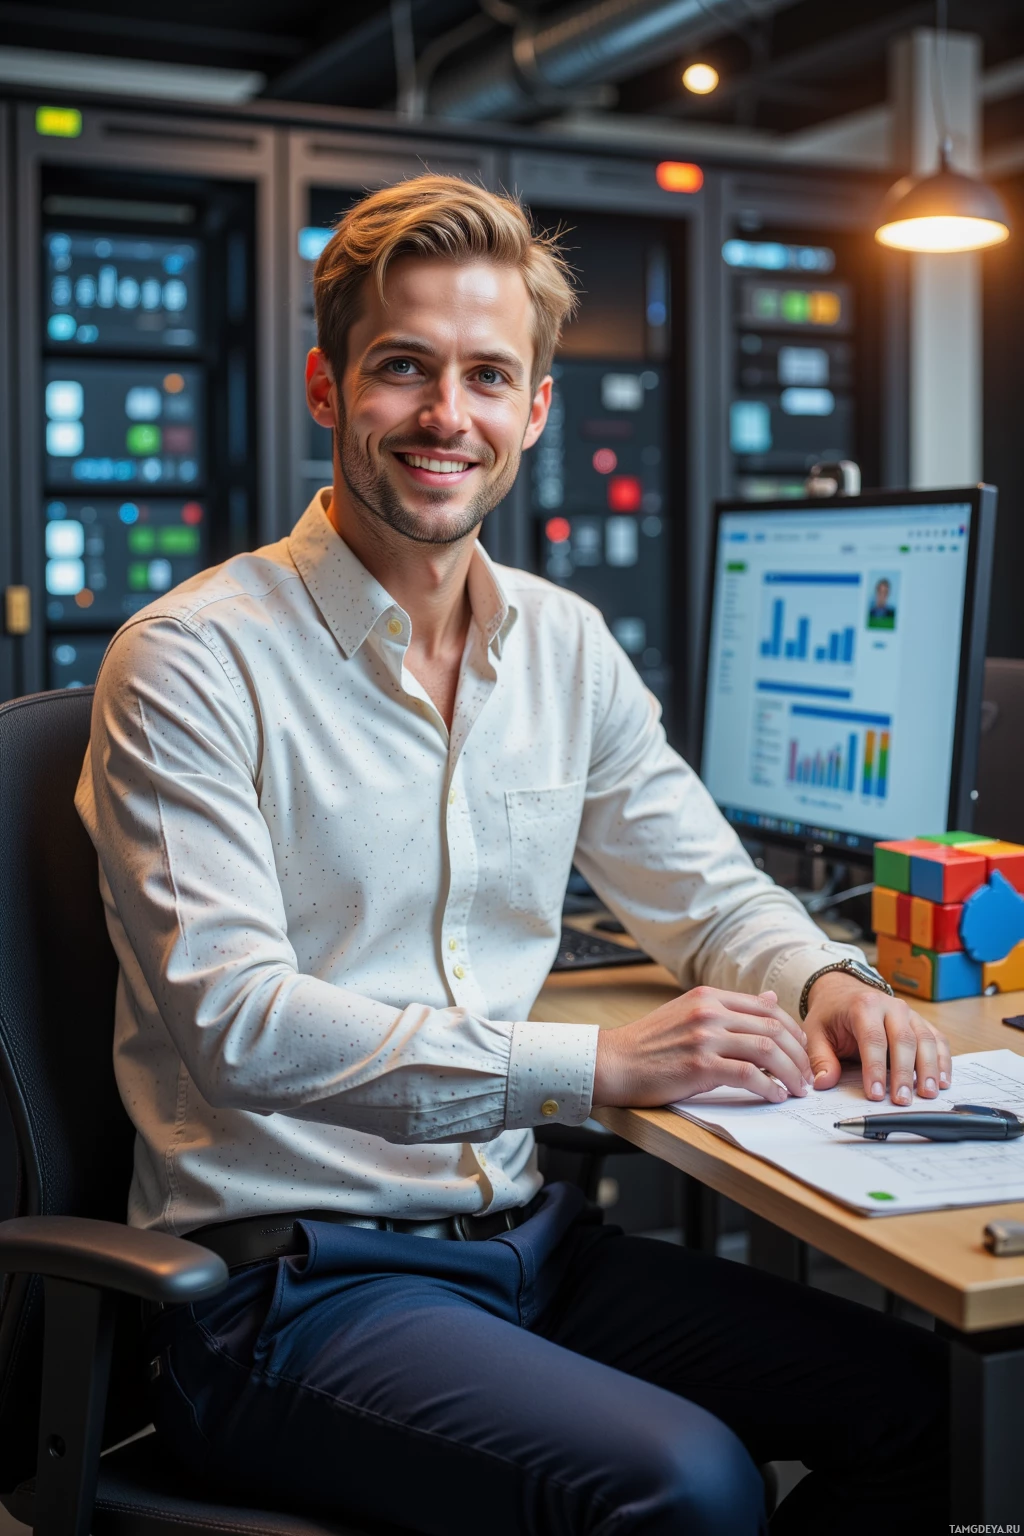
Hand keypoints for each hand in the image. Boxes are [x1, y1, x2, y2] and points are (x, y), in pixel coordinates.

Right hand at [593, 986, 813, 1107]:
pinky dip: (768, 1087)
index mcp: (708, 996)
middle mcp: (709, 1012)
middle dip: (798, 1054)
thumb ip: (729, 1007)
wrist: (613, 1062)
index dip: (792, 1031)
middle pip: (772, 1028)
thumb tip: (769, 999)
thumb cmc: (648, 1044)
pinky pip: (748, 1075)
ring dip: (790, 1072)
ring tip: (797, 1089)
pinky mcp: (700, 1066)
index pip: (766, 1008)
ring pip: (766, 1049)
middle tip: (807, 1075)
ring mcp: (704, 1037)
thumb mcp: (688, 1012)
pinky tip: (774, 1096)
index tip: (801, 1051)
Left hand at [803, 971, 951, 1103]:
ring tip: (928, 1094)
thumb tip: (823, 1083)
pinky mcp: (921, 1022)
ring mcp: (910, 1013)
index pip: (872, 1038)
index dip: (875, 1068)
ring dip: (929, 1069)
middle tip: (902, 1100)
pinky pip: (937, 1040)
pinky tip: (943, 1081)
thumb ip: (820, 1058)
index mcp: (863, 1006)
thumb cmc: (831, 1015)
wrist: (844, 992)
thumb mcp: (816, 1032)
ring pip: (925, 1040)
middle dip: (904, 1073)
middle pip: (904, 1040)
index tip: (875, 1094)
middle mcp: (891, 1006)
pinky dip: (943, 1060)